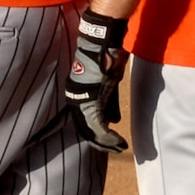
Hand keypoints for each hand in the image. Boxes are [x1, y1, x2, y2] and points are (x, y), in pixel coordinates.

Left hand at [66, 9, 128, 152]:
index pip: (84, 122)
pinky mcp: (92, 101)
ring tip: (118, 147)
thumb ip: (109, 103)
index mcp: (77, 97)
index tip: (108, 142)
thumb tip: (113, 120)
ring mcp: (82, 101)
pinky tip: (118, 142)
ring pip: (92, 130)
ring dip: (106, 142)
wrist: (103, 44)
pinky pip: (99, 126)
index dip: (96, 134)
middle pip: (86, 129)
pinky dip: (109, 136)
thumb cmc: (106, 59)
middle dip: (100, 142)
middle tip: (114, 149)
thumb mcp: (108, 85)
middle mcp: (75, 101)